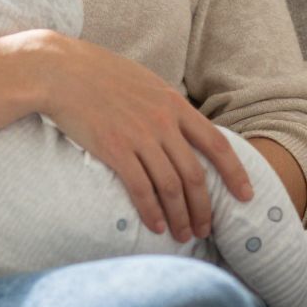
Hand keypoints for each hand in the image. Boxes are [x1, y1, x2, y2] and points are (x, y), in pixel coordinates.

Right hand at [23, 32, 254, 242]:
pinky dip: (152, 211)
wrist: (61, 70)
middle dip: (204, 207)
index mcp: (174, 103)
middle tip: (206, 230)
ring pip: (172, 186)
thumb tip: (179, 130)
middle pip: (195, 174)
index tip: (245, 195)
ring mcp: (140, 136)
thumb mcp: (145, 82)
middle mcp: (163, 122)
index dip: (234, 173)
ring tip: (183, 235)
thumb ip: (165, 106)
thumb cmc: (99, 74)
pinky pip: (141, 189)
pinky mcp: (115, 150)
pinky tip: (156, 226)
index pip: (216, 144)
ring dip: (180, 216)